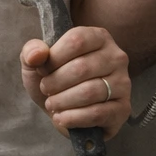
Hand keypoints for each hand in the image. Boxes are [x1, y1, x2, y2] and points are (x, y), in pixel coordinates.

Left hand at [20, 26, 131, 140]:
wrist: (62, 109)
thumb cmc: (53, 79)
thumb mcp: (36, 62)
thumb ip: (31, 51)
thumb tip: (37, 55)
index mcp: (98, 37)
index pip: (76, 40)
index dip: (53, 58)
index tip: (42, 69)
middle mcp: (116, 57)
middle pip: (82, 68)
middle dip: (55, 82)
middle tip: (45, 89)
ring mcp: (124, 83)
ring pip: (90, 92)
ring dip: (63, 101)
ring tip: (52, 104)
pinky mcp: (123, 108)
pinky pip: (98, 113)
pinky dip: (73, 117)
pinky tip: (61, 117)